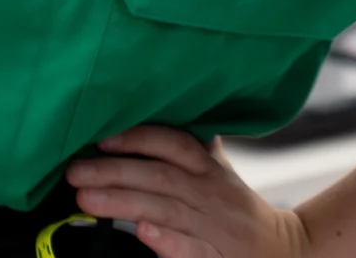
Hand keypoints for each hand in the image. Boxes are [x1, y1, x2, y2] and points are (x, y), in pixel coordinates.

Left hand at [66, 127, 307, 257]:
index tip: (102, 138)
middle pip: (160, 176)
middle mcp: (209, 192)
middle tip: (75, 171)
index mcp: (209, 169)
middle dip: (115, 172)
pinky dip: (166, 240)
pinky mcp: (214, 256)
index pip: (175, 144)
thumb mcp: (220, 172)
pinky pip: (189, 248)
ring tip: (86, 199)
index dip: (139, 138)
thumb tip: (169, 112)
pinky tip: (141, 232)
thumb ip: (195, 147)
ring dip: (124, 203)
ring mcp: (212, 225)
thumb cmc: (239, 208)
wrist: (280, 249)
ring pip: (165, 209)